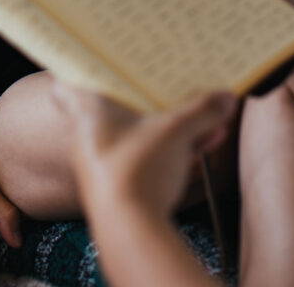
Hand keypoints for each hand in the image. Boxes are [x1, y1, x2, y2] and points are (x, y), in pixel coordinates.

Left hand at [52, 83, 235, 216]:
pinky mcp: (119, 187)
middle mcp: (89, 135)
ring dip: (165, 127)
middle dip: (143, 98)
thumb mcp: (177, 131)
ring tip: (202, 121)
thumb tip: (227, 96)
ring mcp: (102, 163)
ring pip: (134, 134)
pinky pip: (143, 158)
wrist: (130, 234)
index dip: (78, 68)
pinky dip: (166, 150)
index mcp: (89, 110)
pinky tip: (199, 147)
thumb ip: (202, 111)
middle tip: (164, 85)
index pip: (66, 82)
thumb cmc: (137, 170)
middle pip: (112, 106)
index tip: (96, 59)